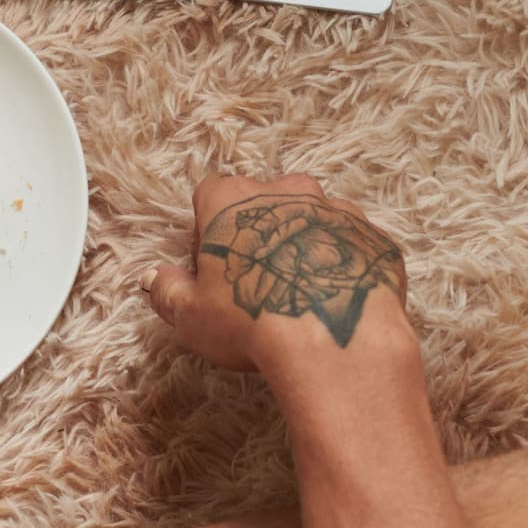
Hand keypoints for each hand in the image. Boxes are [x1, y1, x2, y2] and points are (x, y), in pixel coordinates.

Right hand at [147, 174, 413, 368]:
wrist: (334, 337)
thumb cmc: (251, 320)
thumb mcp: (192, 316)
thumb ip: (167, 290)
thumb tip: (155, 278)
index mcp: (234, 199)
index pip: (209, 195)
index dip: (207, 230)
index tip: (211, 267)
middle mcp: (286, 190)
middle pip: (263, 200)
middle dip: (258, 232)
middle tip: (255, 281)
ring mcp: (335, 209)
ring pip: (311, 217)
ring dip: (301, 243)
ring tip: (298, 290)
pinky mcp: (373, 235)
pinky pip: (350, 242)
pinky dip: (340, 262)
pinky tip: (333, 298)